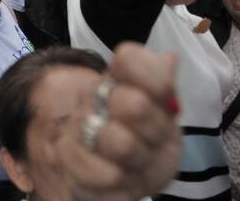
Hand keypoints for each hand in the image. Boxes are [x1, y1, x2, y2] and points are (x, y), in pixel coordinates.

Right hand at [58, 42, 180, 200]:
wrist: (124, 177)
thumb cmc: (146, 140)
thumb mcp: (165, 114)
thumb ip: (164, 86)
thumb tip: (170, 59)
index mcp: (116, 79)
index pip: (129, 58)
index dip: (155, 78)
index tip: (165, 97)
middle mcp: (92, 98)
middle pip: (135, 104)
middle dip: (155, 129)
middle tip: (153, 137)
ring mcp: (78, 128)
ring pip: (122, 144)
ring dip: (140, 159)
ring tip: (137, 159)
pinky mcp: (69, 162)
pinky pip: (108, 174)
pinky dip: (124, 182)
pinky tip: (121, 176)